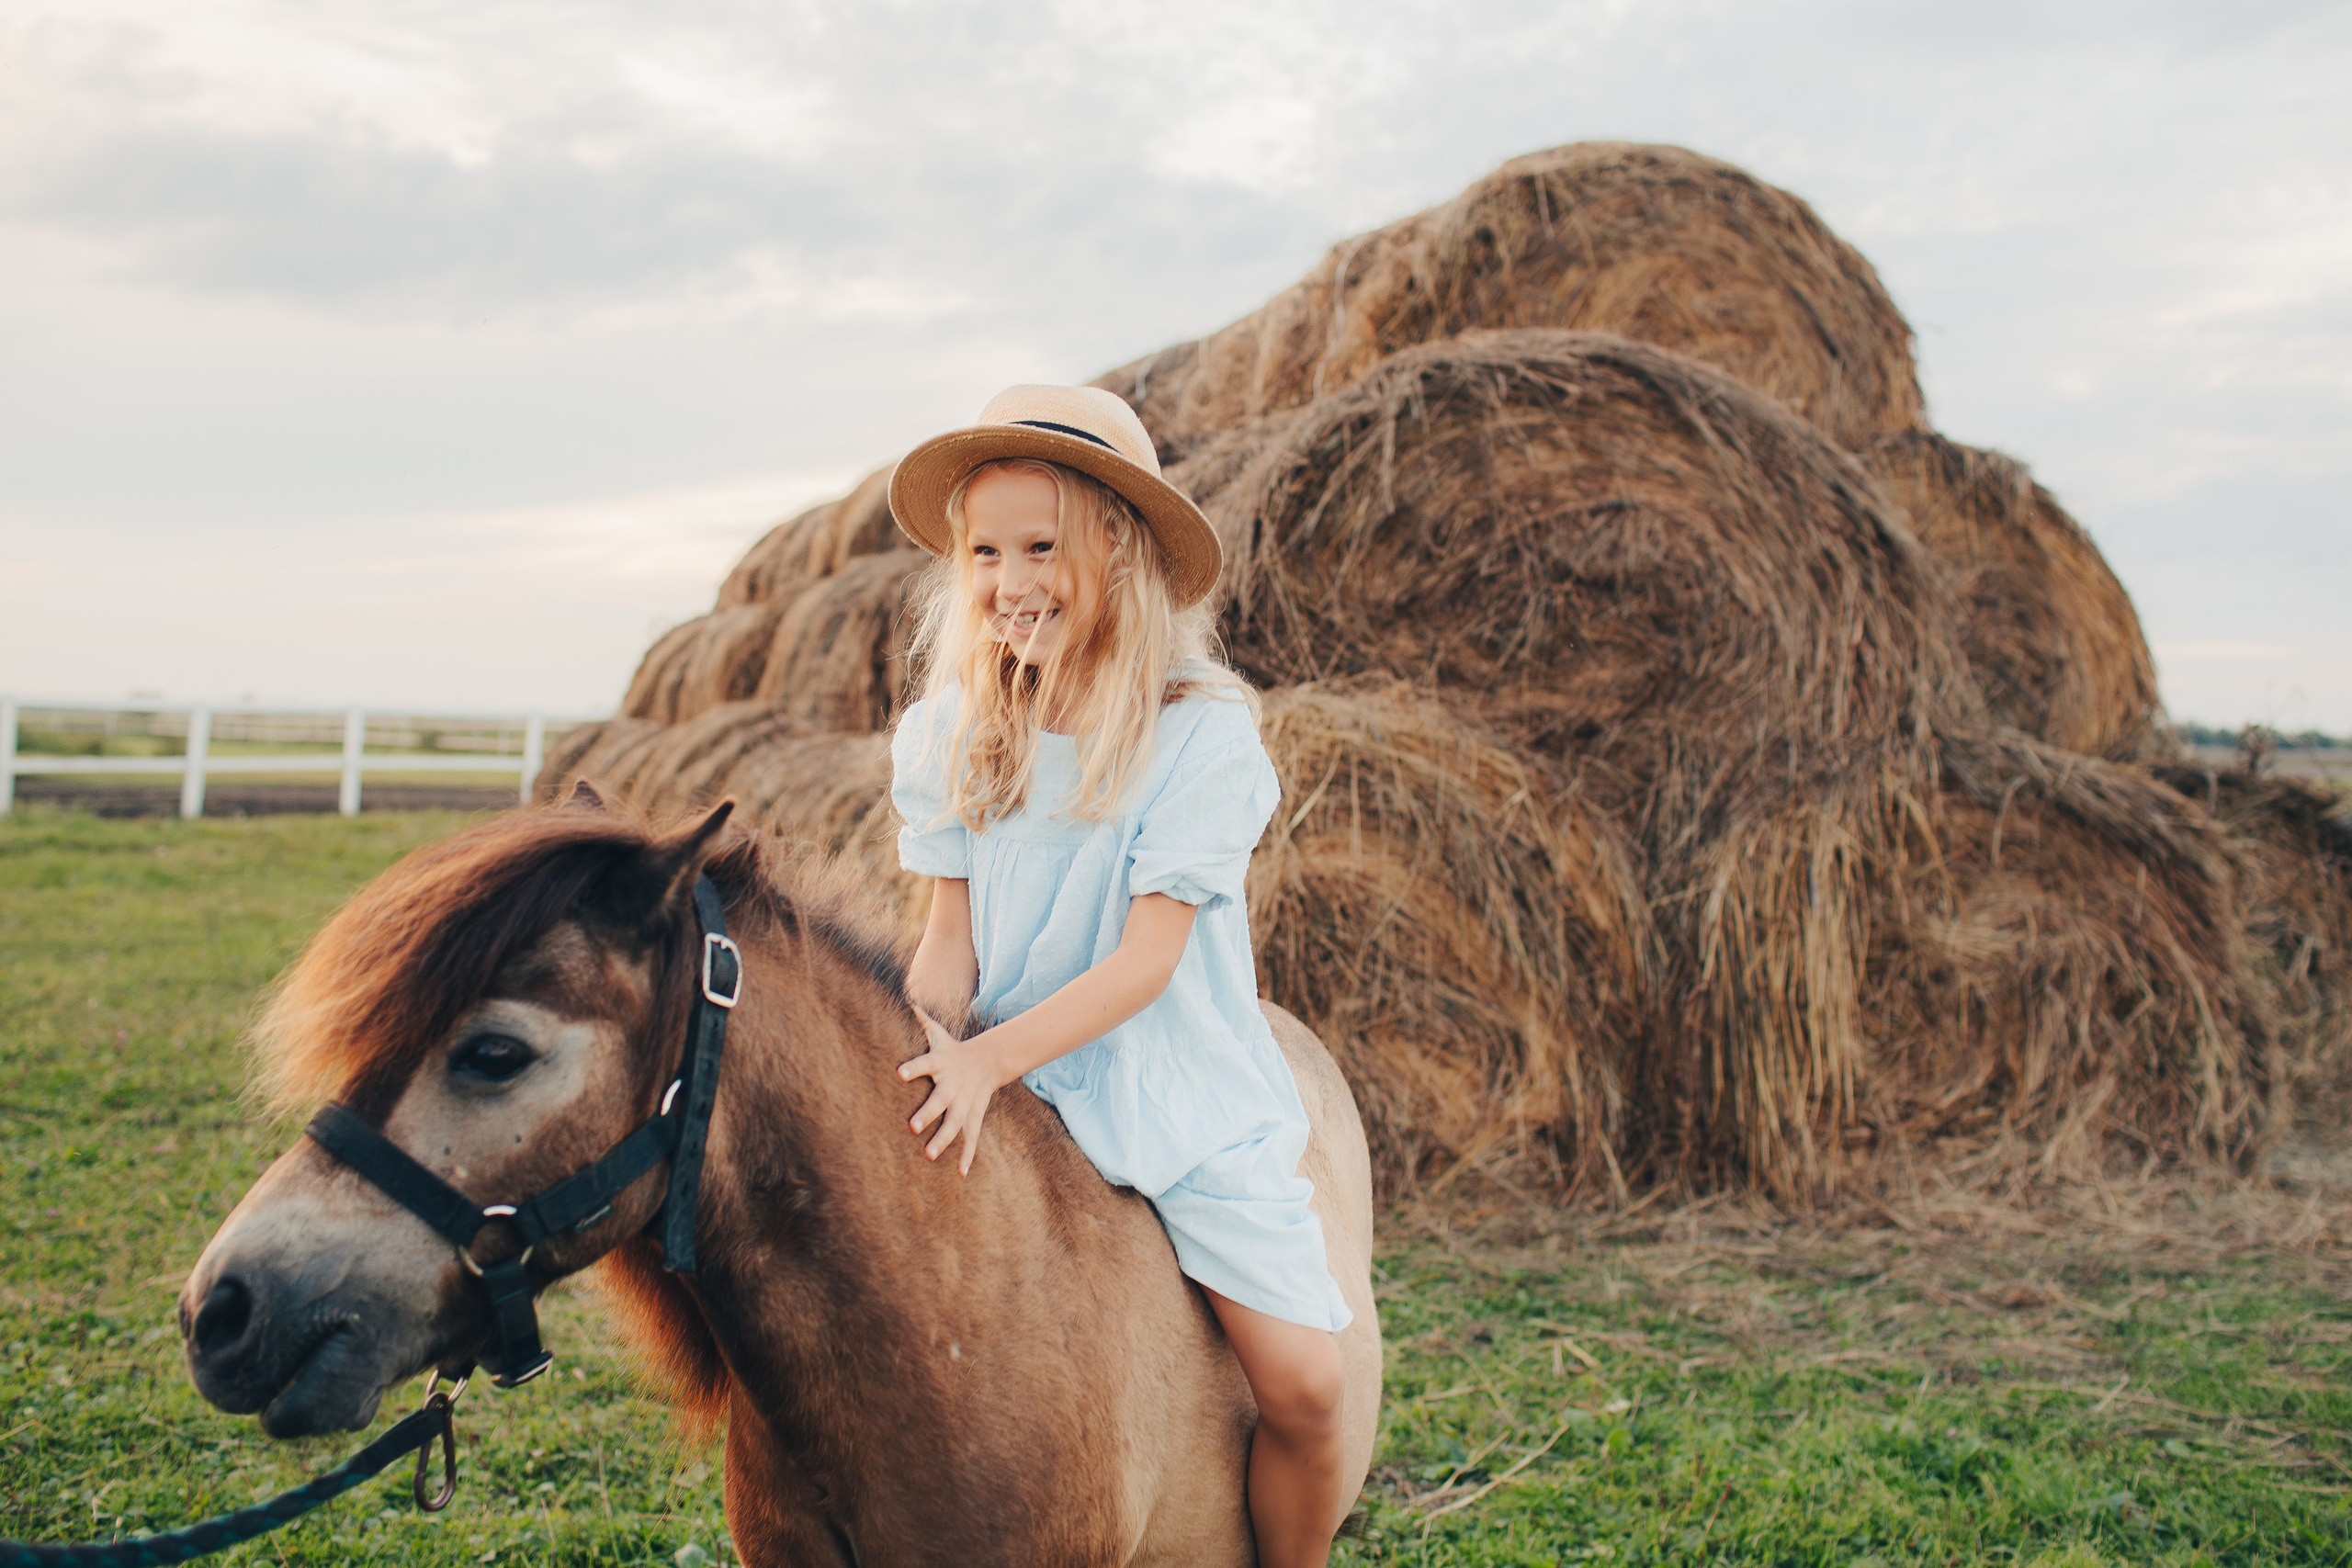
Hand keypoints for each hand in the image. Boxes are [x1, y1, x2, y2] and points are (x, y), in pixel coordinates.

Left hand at [897, 1010, 1006, 1174]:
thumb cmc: (954, 1050)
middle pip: (939, 1101)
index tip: (899, 1073)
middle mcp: (952, 1086)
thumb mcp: (940, 1035)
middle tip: (912, 1127)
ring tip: (928, 1156)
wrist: (990, 1060)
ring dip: (942, 1140)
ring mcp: (965, 1103)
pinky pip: (970, 1138)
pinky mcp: (974, 1115)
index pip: (925, 1064)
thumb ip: (922, 1020)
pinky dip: (966, 1155)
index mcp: (941, 1065)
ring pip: (954, 1124)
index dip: (913, 1068)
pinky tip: (960, 1173)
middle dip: (927, 1114)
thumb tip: (905, 1000)